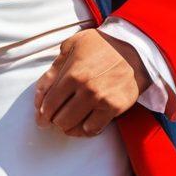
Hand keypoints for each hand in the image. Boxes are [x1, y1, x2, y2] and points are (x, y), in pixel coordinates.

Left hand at [33, 29, 151, 137]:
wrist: (134, 50)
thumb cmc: (102, 45)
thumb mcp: (72, 45)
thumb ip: (54, 68)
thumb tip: (41, 92)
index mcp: (73, 73)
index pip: (49, 102)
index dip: (42, 112)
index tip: (41, 116)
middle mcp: (86, 89)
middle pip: (59, 118)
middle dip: (53, 120)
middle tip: (53, 118)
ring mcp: (101, 100)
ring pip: (73, 127)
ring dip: (66, 126)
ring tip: (66, 121)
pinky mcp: (114, 108)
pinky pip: (93, 130)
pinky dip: (83, 130)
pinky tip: (81, 124)